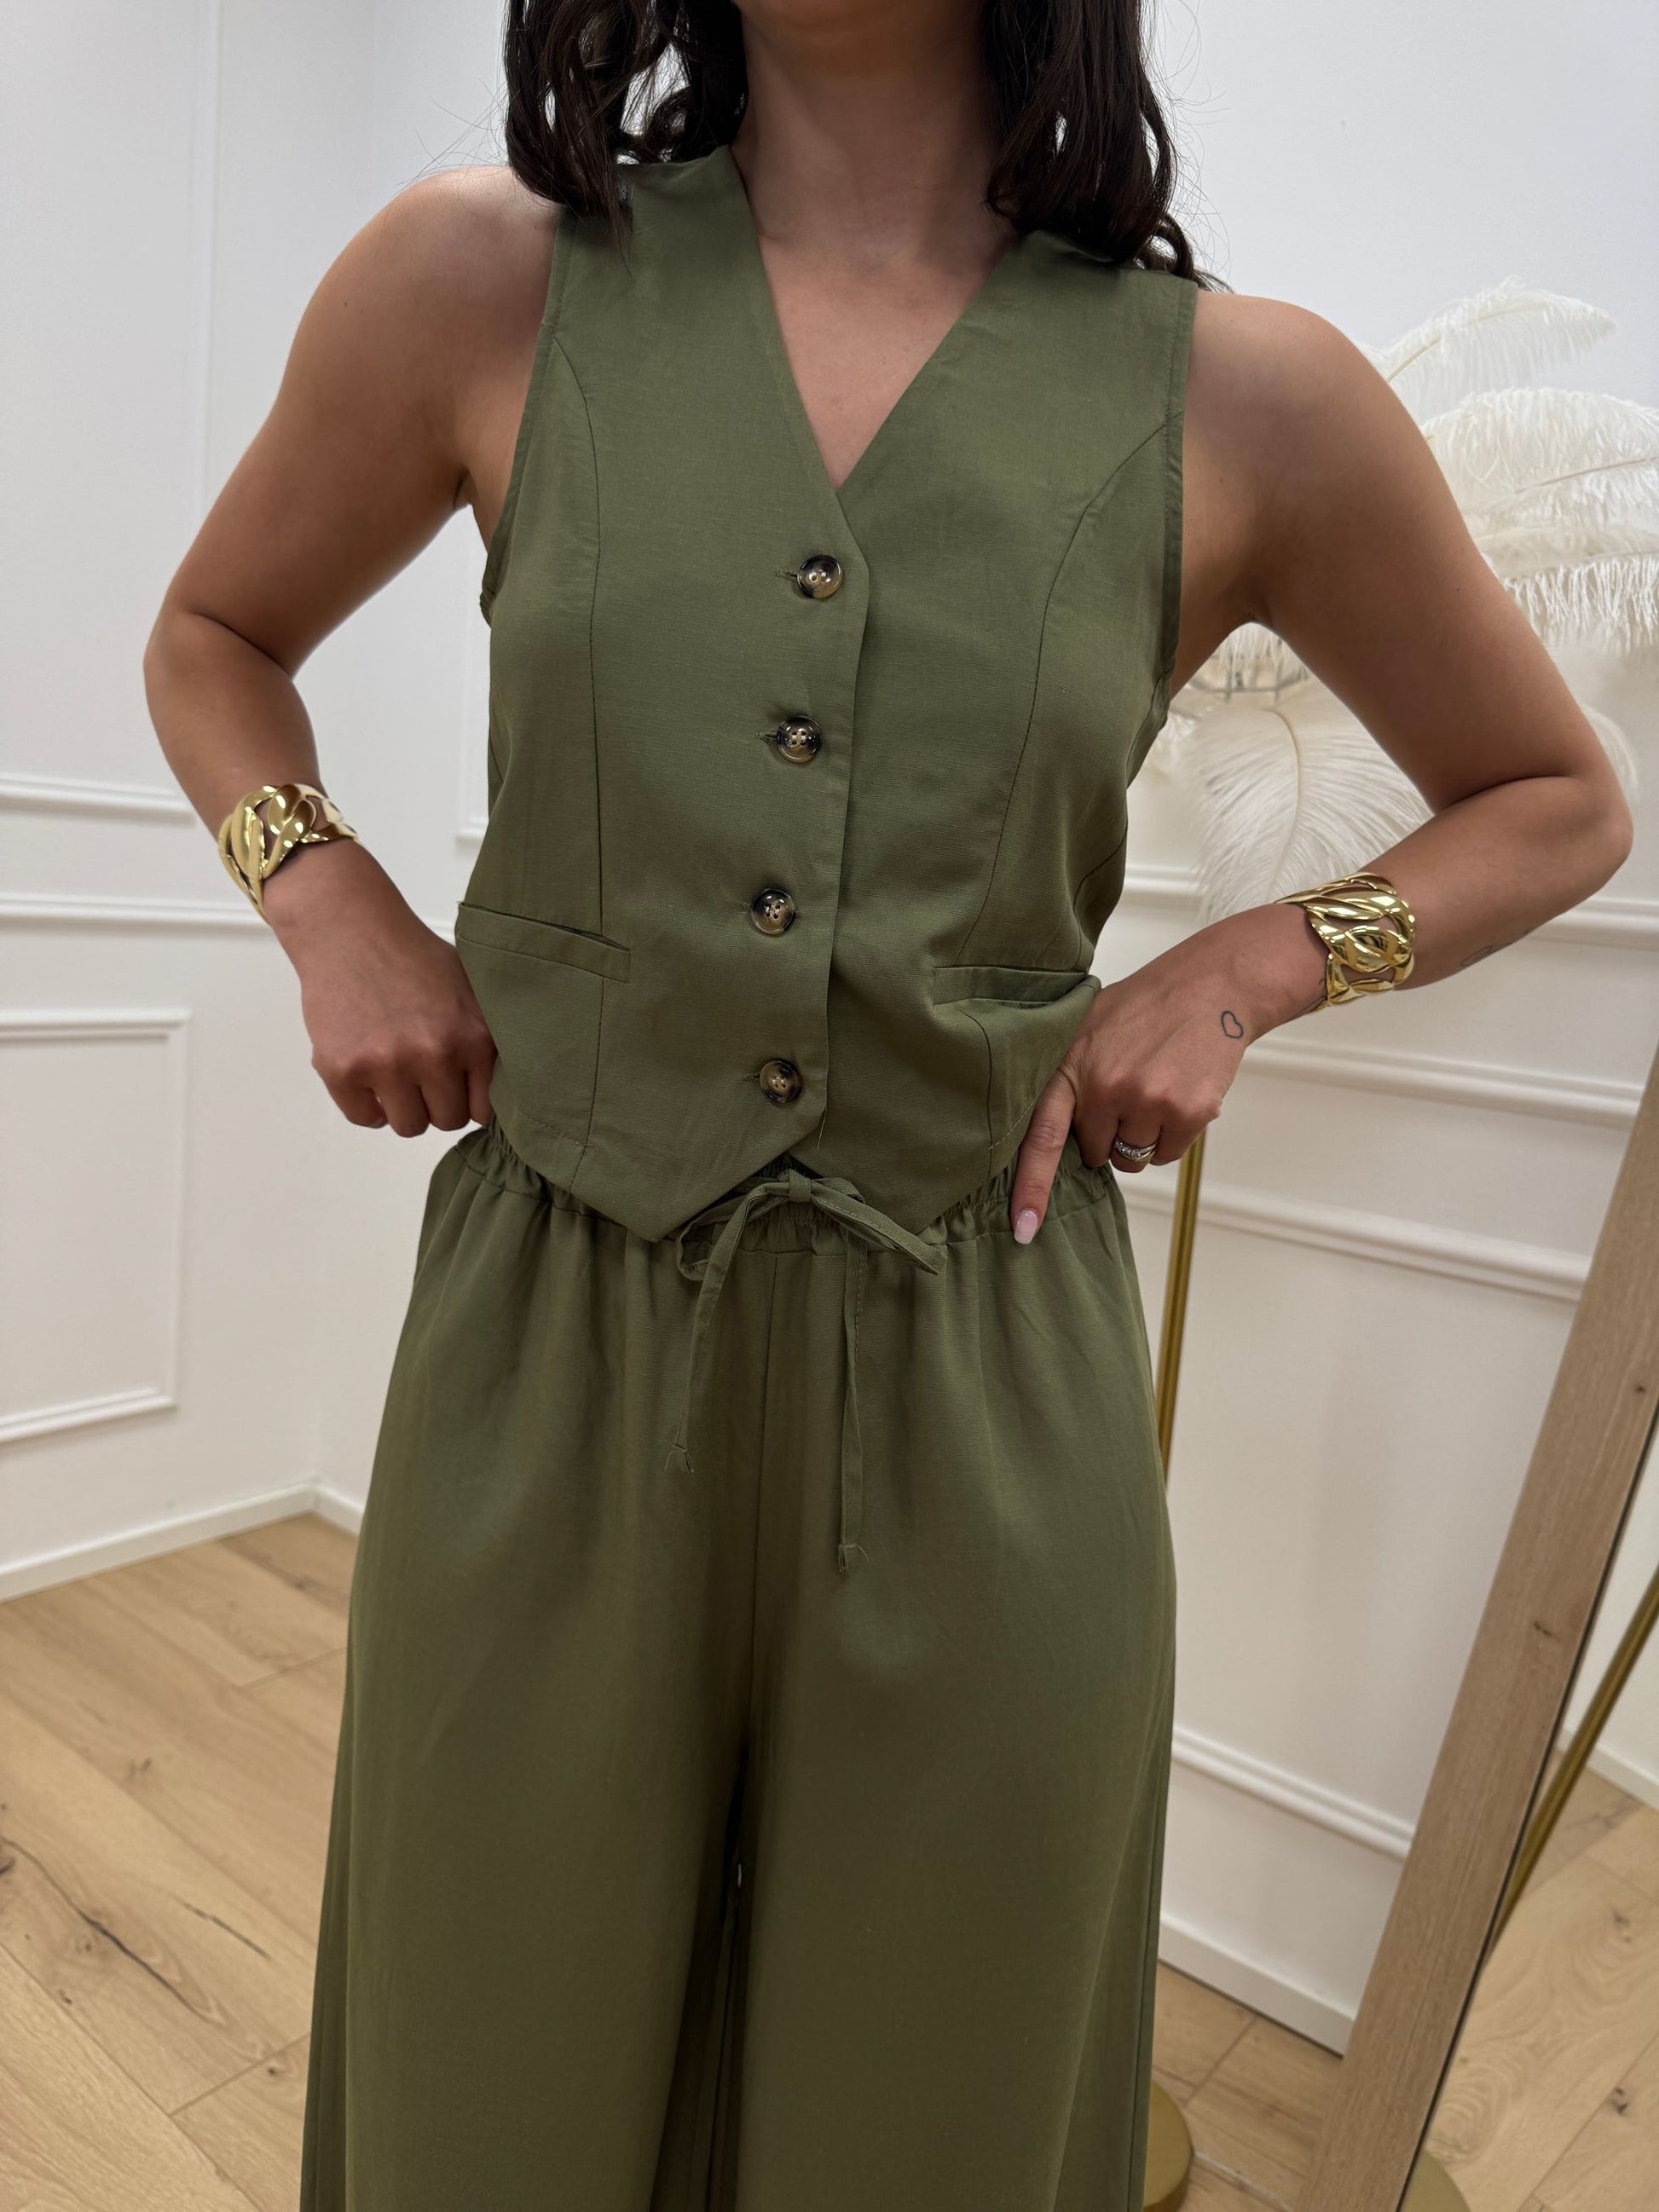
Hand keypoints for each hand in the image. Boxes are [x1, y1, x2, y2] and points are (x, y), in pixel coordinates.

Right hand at [263, 840, 495, 1136]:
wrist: (350, 928)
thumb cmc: (412, 957)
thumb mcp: (472, 990)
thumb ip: (488, 1039)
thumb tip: (509, 1093)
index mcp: (473, 1039)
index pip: (484, 1111)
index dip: (470, 1100)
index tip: (458, 1088)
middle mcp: (433, 1056)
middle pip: (446, 1121)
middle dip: (436, 1102)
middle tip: (421, 1072)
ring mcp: (386, 1066)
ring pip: (408, 1126)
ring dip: (403, 1106)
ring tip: (395, 1072)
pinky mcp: (342, 1070)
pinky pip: (363, 1118)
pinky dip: (366, 1104)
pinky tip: (368, 1072)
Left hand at [1009, 903, 1326, 1239]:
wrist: (1211, 987)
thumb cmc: (1145, 1007)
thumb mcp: (1086, 1027)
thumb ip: (1064, 1077)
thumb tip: (1041, 1136)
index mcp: (1071, 1066)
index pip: (1041, 1138)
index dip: (1030, 1188)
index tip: (1023, 1229)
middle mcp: (1105, 1086)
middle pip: (1094, 1152)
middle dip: (1107, 1134)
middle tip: (1128, 1091)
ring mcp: (1147, 1100)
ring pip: (1132, 1158)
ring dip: (1142, 1136)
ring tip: (1155, 1088)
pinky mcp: (1187, 1112)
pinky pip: (1166, 1154)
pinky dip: (1173, 1135)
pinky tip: (1178, 1094)